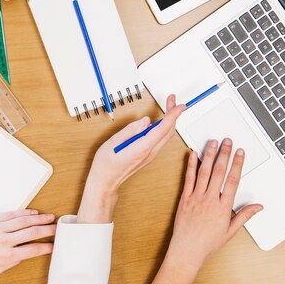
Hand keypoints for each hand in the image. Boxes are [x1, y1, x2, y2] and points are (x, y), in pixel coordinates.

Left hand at [0, 209, 54, 277]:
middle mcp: (4, 241)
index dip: (46, 247)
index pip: (32, 250)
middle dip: (47, 230)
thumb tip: (25, 255)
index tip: (53, 245)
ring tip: (49, 217)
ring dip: (39, 219)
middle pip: (31, 232)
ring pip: (23, 221)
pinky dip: (24, 212)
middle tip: (56, 228)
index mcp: (6, 256)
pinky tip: (33, 213)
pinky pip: (11, 214)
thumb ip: (12, 262)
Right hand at [77, 94, 184, 223]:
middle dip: (173, 113)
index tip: (179, 105)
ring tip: (168, 107)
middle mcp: (149, 153)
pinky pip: (160, 140)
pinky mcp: (148, 156)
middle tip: (172, 100)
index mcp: (141, 149)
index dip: (173, 115)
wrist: (105, 183)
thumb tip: (146, 121)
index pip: (162, 129)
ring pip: (166, 136)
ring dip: (169, 120)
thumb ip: (130, 130)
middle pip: (168, 131)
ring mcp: (150, 156)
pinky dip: (163, 128)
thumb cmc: (105, 165)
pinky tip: (160, 121)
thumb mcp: (112, 143)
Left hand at [166, 139, 262, 268]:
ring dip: (209, 155)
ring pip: (204, 171)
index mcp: (223, 207)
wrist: (187, 250)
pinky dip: (191, 165)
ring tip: (212, 142)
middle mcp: (210, 199)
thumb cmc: (208, 243)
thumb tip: (258, 206)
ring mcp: (196, 197)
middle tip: (227, 141)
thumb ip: (244, 216)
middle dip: (224, 154)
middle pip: (219, 171)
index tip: (240, 152)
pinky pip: (188, 178)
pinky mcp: (185, 198)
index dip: (237, 164)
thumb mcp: (230, 231)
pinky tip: (193, 154)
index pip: (233, 180)